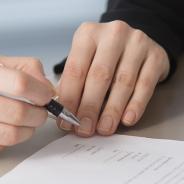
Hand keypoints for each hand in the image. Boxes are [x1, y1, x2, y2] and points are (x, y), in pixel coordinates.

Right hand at [0, 56, 53, 150]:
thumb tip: (49, 90)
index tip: (47, 97)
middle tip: (41, 111)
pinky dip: (17, 136)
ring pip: (13, 133)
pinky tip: (15, 126)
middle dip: (39, 115)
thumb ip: (34, 72)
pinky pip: (6, 143)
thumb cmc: (2, 78)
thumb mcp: (15, 65)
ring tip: (28, 119)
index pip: (21, 84)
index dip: (41, 93)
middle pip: (20, 113)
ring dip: (29, 128)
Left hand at [57, 21, 169, 136]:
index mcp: (88, 34)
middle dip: (90, 107)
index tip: (66, 120)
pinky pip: (145, 85)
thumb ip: (73, 81)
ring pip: (123, 83)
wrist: (133, 43)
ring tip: (104, 128)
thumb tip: (65, 110)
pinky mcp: (155, 56)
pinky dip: (136, 105)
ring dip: (112, 110)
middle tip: (85, 129)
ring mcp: (137, 43)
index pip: (76, 70)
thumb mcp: (85, 60)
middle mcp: (113, 35)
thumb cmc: (103, 55)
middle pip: (99, 76)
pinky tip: (127, 119)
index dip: (70, 98)